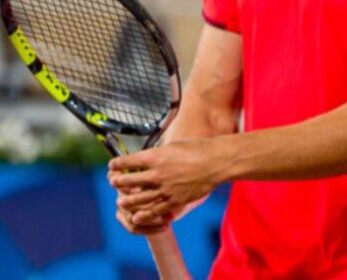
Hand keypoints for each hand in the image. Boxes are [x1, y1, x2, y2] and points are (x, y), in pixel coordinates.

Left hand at [108, 139, 225, 228]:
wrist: (218, 161)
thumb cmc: (198, 149)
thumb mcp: (174, 146)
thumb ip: (158, 154)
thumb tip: (145, 158)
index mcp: (155, 157)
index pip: (125, 162)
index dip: (115, 164)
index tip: (112, 166)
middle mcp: (157, 173)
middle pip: (126, 181)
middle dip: (117, 182)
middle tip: (115, 183)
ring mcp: (165, 189)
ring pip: (137, 199)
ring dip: (126, 200)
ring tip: (121, 201)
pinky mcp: (175, 200)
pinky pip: (154, 211)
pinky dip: (143, 215)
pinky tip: (137, 215)